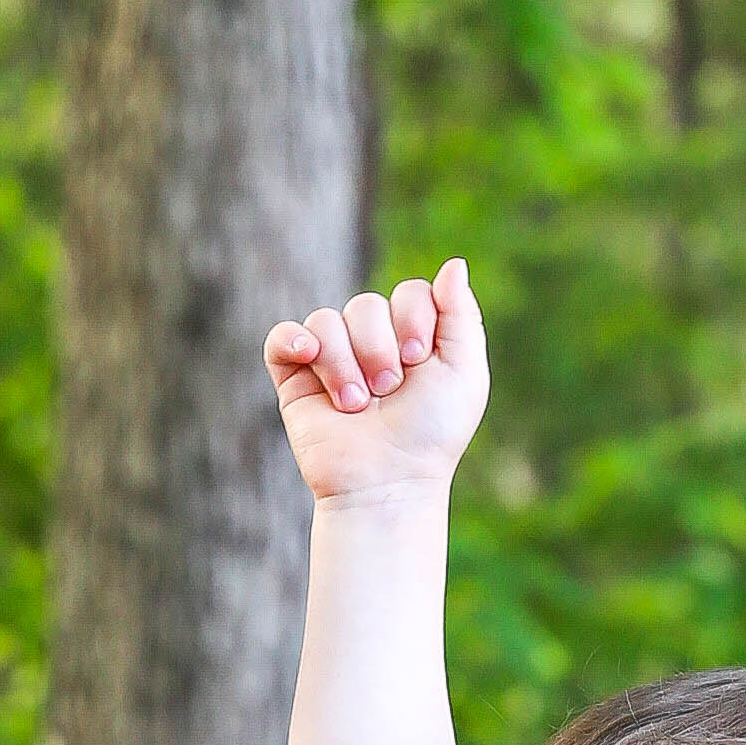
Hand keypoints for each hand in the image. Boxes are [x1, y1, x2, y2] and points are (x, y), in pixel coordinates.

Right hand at [265, 261, 488, 504]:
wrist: (388, 481)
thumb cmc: (431, 434)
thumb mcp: (464, 371)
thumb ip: (461, 315)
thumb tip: (453, 263)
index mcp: (411, 338)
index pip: (409, 293)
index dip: (413, 319)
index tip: (418, 360)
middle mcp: (370, 344)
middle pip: (366, 305)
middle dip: (379, 349)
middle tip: (388, 392)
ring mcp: (330, 361)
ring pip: (327, 322)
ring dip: (344, 364)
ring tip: (356, 405)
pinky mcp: (295, 380)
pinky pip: (282, 338)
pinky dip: (292, 340)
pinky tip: (308, 357)